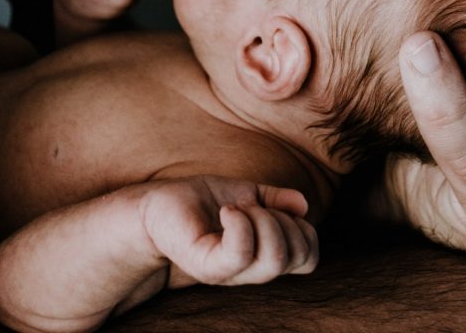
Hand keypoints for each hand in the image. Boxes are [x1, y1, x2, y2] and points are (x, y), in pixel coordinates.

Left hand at [138, 176, 317, 286]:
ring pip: (274, 257)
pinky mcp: (207, 266)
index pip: (308, 258)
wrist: (157, 205)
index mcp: (263, 255)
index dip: (305, 230)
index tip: (276, 208)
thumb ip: (277, 200)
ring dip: (264, 220)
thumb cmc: (200, 201)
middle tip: (253, 206)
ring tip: (237, 208)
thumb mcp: (248, 193)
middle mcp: (250, 269)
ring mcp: (229, 271)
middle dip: (284, 220)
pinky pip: (240, 253)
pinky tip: (226, 210)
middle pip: (296, 257)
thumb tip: (303, 205)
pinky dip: (240, 223)